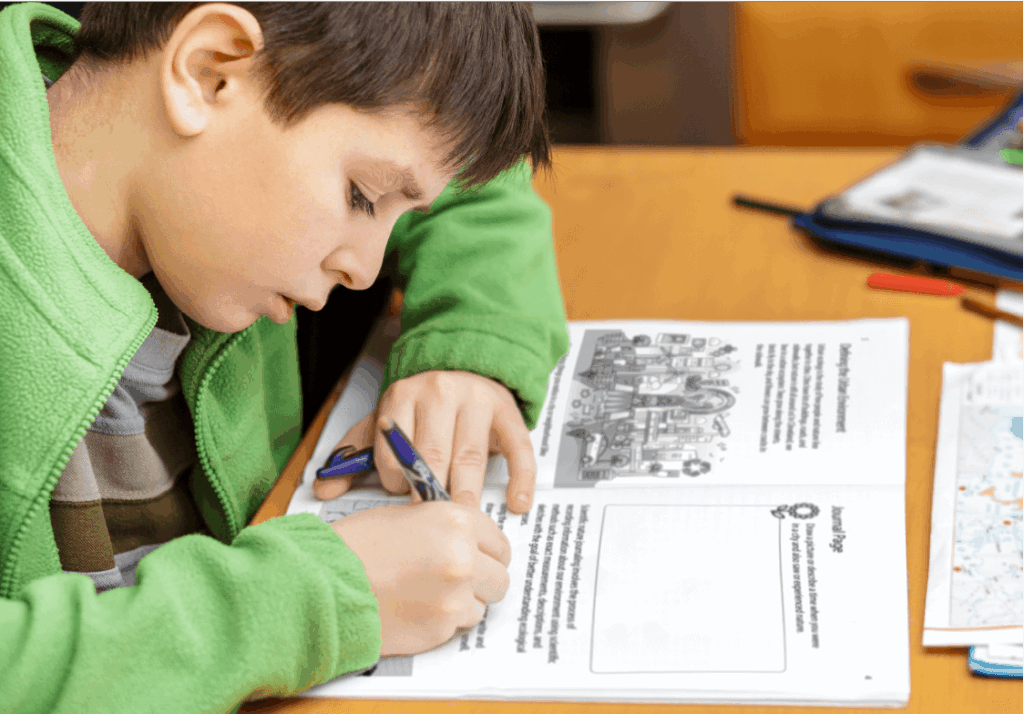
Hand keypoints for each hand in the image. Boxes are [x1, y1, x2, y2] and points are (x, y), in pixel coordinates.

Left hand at [312, 370, 535, 513]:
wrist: (466, 364)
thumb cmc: (422, 407)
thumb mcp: (386, 422)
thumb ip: (355, 455)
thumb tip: (324, 492)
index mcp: (403, 395)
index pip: (394, 448)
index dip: (396, 480)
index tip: (402, 496)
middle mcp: (440, 392)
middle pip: (433, 454)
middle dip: (430, 494)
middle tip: (430, 523)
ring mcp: (477, 400)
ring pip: (470, 456)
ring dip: (466, 493)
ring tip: (464, 521)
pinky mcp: (508, 411)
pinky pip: (517, 448)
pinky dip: (519, 478)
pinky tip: (516, 503)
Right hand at [332, 501, 511, 655]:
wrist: (324, 582)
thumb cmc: (355, 546)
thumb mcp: (405, 517)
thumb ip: (443, 526)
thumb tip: (466, 538)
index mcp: (455, 521)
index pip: (498, 540)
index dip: (487, 550)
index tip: (481, 556)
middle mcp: (463, 556)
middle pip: (500, 576)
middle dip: (483, 579)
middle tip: (460, 580)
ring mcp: (455, 595)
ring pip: (483, 603)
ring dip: (464, 602)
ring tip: (430, 594)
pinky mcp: (442, 627)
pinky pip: (459, 626)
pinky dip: (444, 621)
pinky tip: (417, 609)